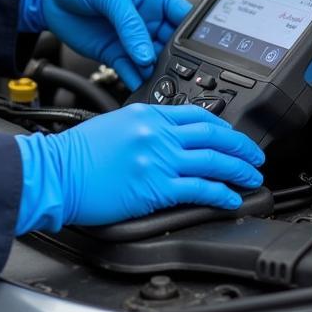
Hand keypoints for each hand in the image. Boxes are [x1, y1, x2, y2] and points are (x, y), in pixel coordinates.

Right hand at [14, 103, 264, 232]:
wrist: (56, 171)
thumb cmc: (77, 152)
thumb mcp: (114, 124)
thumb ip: (143, 127)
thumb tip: (166, 136)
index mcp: (147, 113)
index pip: (195, 114)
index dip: (222, 126)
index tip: (233, 135)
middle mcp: (156, 132)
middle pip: (212, 135)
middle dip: (240, 146)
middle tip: (255, 155)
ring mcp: (157, 158)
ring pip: (212, 160)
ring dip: (238, 169)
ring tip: (251, 176)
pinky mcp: (155, 187)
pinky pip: (199, 188)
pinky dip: (220, 193)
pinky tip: (231, 198)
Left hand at [23, 0, 192, 88]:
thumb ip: (130, 24)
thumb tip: (145, 53)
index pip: (183, 18)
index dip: (192, 36)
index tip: (194, 53)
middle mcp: (148, 18)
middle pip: (172, 44)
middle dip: (174, 60)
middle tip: (174, 73)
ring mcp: (132, 38)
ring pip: (152, 61)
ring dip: (155, 73)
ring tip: (158, 83)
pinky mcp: (115, 52)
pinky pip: (130, 70)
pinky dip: (135, 79)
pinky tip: (138, 84)